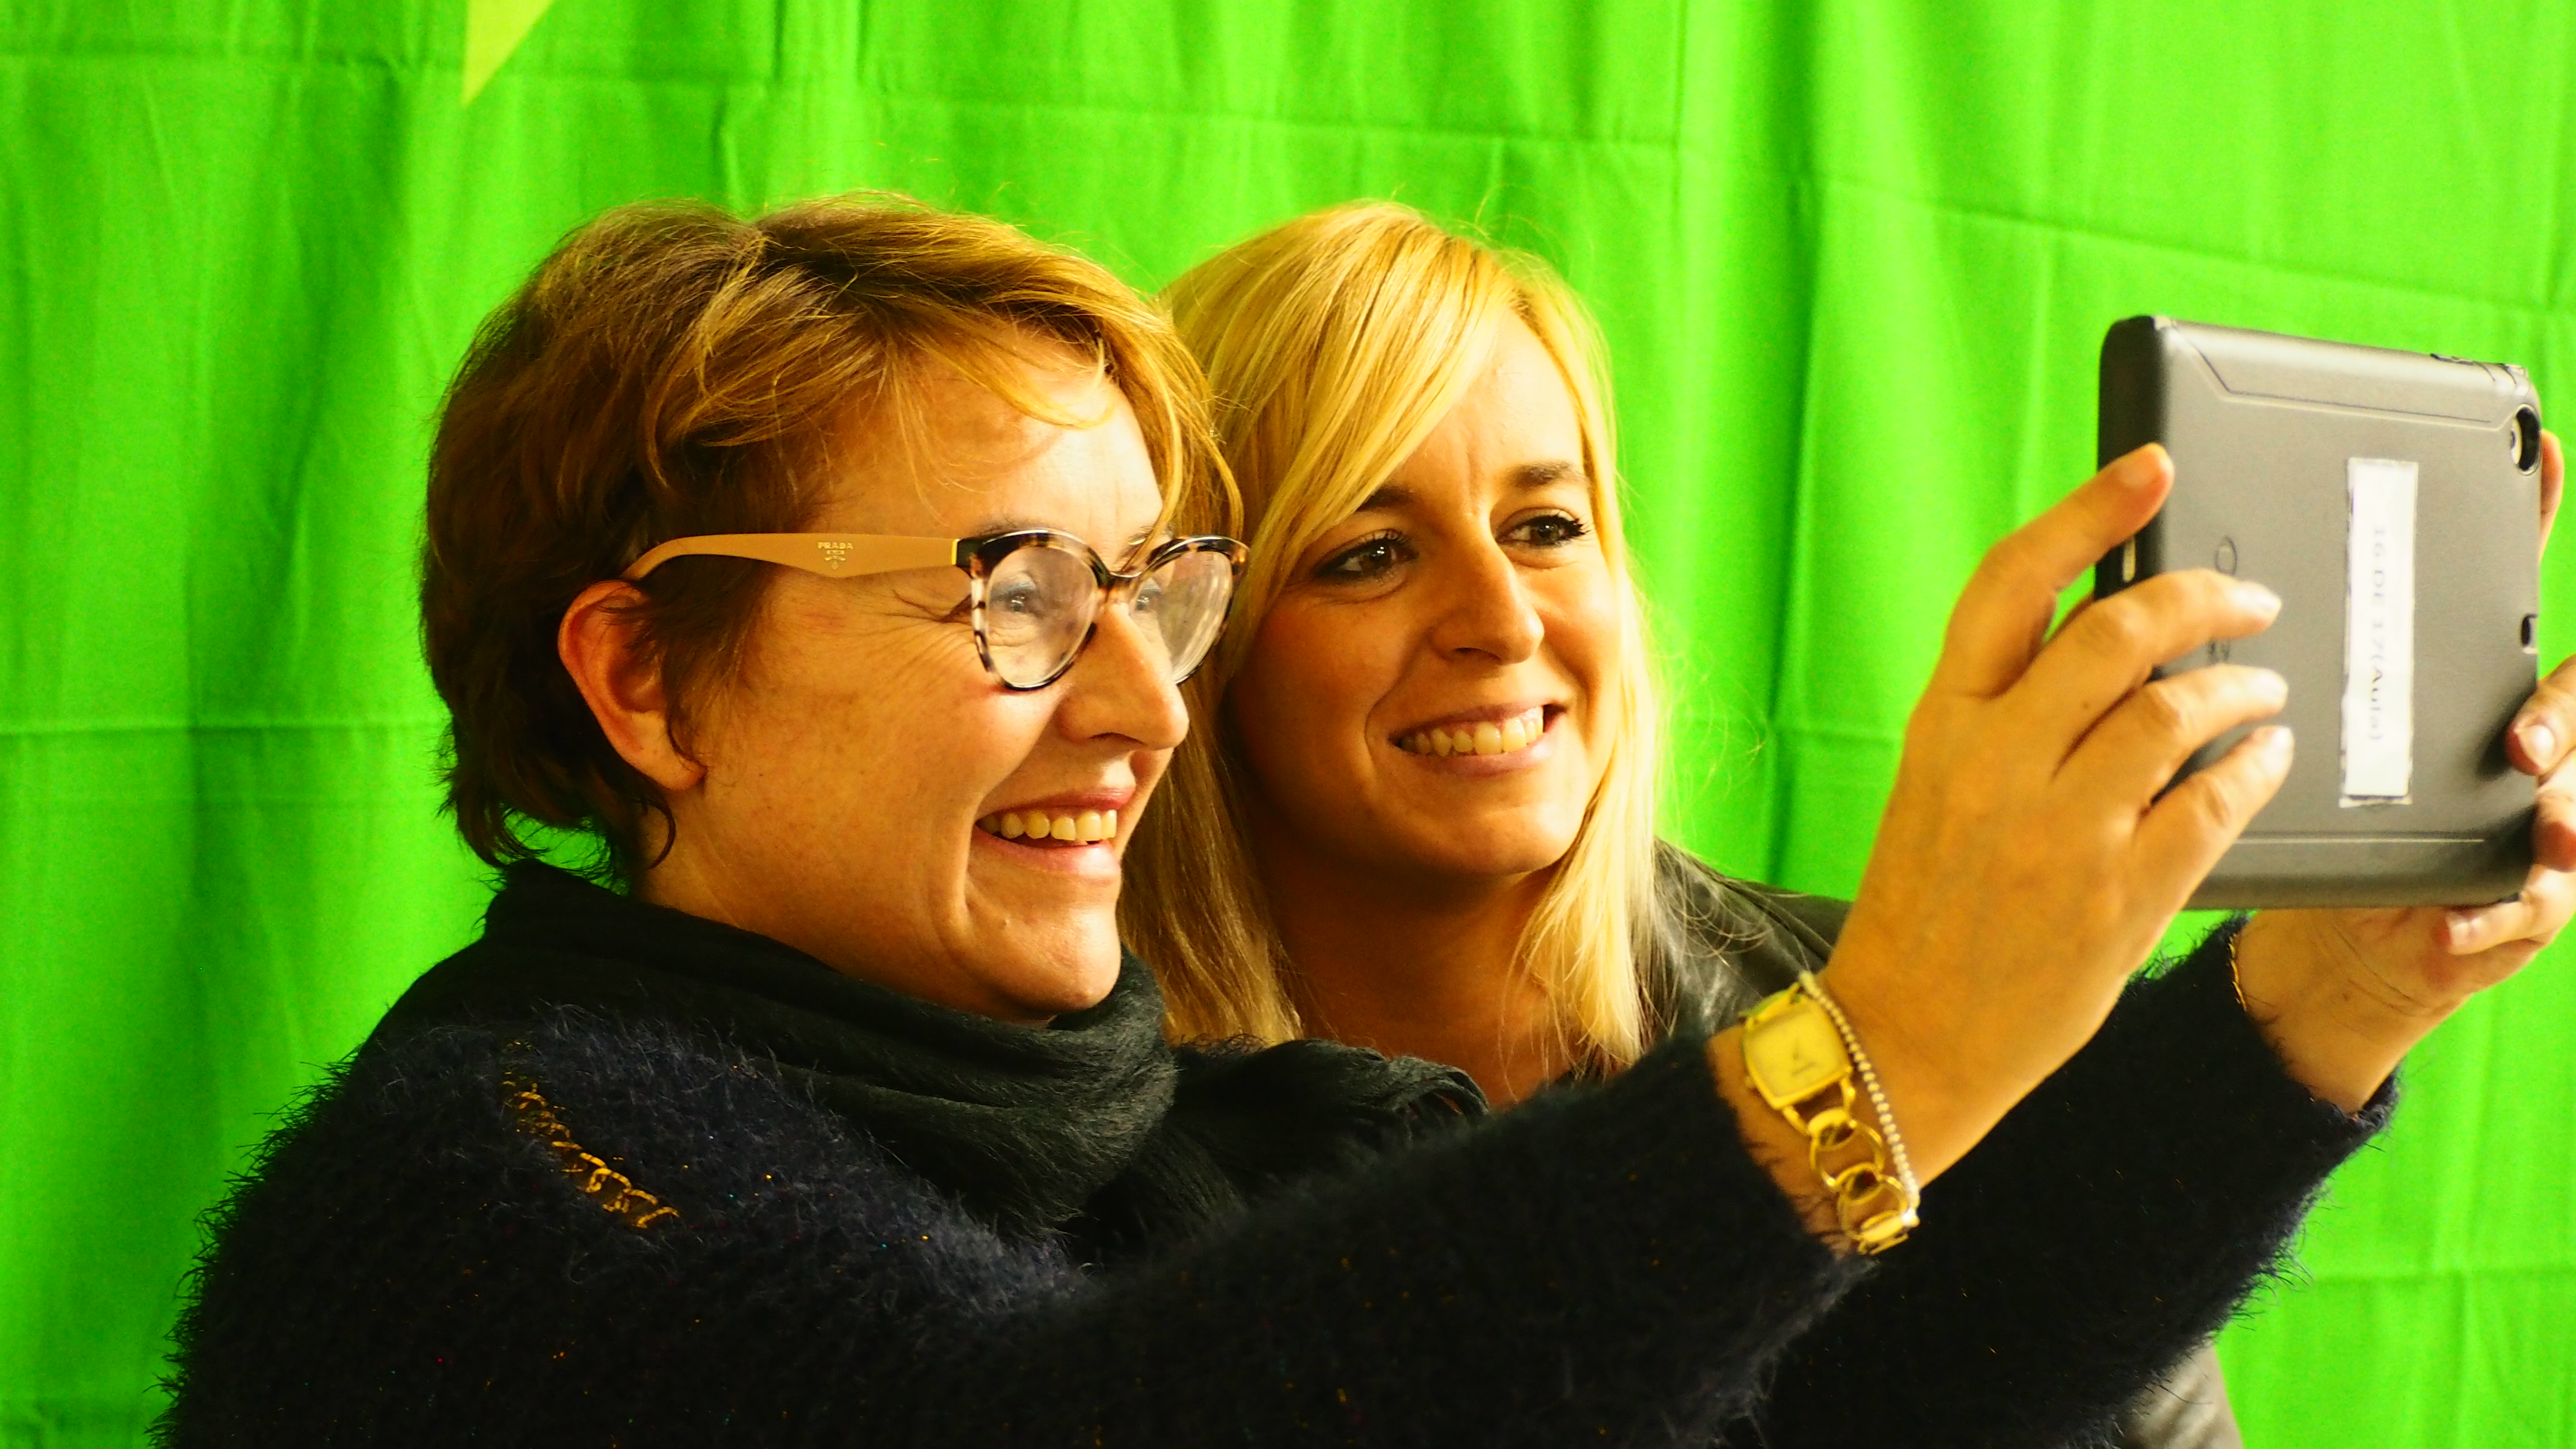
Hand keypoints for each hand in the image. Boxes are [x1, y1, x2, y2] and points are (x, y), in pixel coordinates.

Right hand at [1805, 444, 2292, 1184]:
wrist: (1906, 1036)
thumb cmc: (1925, 905)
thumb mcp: (1935, 783)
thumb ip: (2007, 707)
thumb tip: (2109, 626)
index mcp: (1942, 724)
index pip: (2014, 583)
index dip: (2088, 512)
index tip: (2148, 469)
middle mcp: (1996, 764)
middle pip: (2119, 632)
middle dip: (2205, 596)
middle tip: (2251, 598)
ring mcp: (2060, 832)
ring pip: (2180, 709)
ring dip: (2243, 685)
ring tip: (2263, 689)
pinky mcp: (2118, 896)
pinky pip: (2215, 801)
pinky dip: (2255, 766)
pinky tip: (2265, 759)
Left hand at [2238, 431, 2573, 1110]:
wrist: (2336, 941)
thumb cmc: (2311, 817)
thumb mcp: (2275, 734)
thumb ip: (2252, 667)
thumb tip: (2182, 583)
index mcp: (2441, 687)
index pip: (2492, 591)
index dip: (2525, 517)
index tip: (2533, 452)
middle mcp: (2503, 745)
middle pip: (2568, 700)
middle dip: (2559, 713)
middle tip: (2520, 742)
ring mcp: (2523, 823)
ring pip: (2570, 803)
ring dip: (2557, 812)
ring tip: (2534, 819)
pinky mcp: (2509, 905)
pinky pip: (2522, 907)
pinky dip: (2489, 916)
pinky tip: (2451, 925)